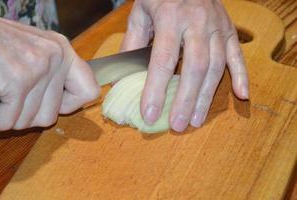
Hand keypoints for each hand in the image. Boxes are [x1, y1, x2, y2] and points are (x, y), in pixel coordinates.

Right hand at [0, 17, 98, 131]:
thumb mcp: (34, 51)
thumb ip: (52, 73)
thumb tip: (65, 105)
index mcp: (63, 50)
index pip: (90, 91)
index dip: (70, 105)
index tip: (54, 103)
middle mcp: (56, 56)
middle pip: (51, 115)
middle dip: (28, 116)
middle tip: (13, 103)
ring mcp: (39, 67)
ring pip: (30, 120)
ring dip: (11, 118)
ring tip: (3, 100)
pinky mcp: (18, 78)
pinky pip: (9, 120)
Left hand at [121, 0, 248, 131]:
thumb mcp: (140, 12)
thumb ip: (132, 42)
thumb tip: (122, 75)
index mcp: (170, 18)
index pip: (163, 60)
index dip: (156, 90)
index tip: (150, 114)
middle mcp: (197, 23)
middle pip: (194, 68)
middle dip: (186, 100)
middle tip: (178, 124)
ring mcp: (217, 26)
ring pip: (216, 66)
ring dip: (207, 96)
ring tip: (196, 120)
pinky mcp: (230, 29)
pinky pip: (238, 54)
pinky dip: (242, 76)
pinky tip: (241, 95)